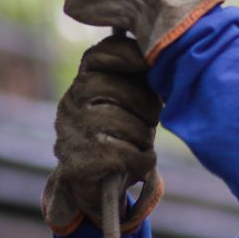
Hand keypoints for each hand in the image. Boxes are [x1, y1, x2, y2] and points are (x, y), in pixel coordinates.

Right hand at [42, 35, 163, 235]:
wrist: (98, 183)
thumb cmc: (124, 133)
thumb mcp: (130, 100)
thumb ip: (140, 77)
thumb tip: (167, 57)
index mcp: (83, 82)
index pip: (99, 56)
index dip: (126, 54)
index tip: (148, 61)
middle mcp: (71, 103)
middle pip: (122, 91)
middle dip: (147, 106)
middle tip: (151, 119)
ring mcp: (72, 132)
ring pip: (128, 125)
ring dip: (144, 137)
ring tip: (140, 142)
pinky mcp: (80, 162)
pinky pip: (127, 155)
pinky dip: (143, 160)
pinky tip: (142, 160)